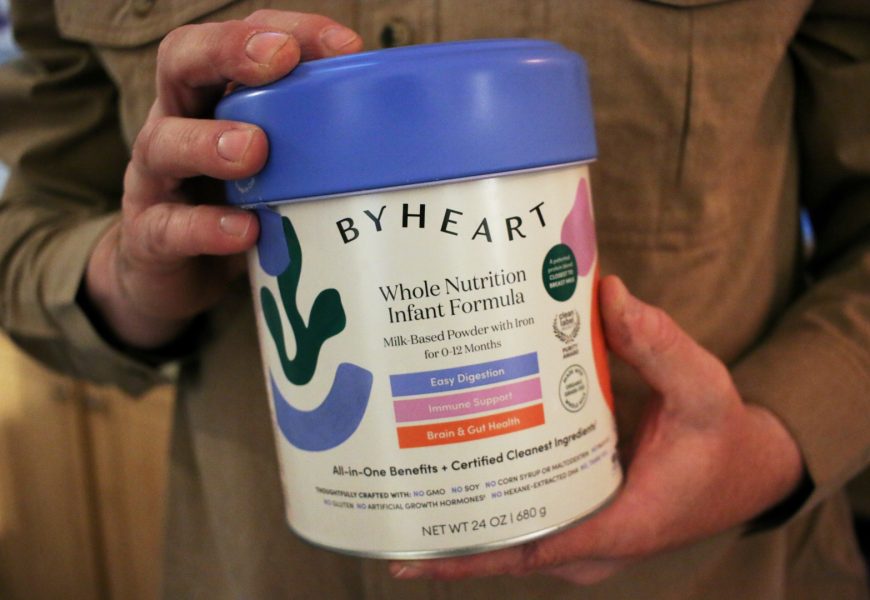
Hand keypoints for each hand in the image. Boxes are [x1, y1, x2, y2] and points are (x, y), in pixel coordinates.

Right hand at [84, 11, 361, 348]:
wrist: (170, 277)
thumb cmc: (234, 209)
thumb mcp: (274, 169)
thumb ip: (313, 146)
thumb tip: (398, 134)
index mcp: (211, 99)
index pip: (239, 41)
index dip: (287, 31)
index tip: (346, 45)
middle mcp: (175, 124)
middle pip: (181, 62)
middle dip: (229, 50)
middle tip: (280, 58)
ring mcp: (155, 181)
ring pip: (164, 143)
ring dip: (209, 141)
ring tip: (253, 150)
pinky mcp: (149, 238)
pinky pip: (168, 228)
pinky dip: (206, 227)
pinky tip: (243, 230)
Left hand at [390, 276, 803, 584]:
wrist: (743, 468)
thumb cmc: (721, 438)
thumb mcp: (702, 388)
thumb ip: (661, 346)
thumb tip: (609, 295)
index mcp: (620, 524)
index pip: (534, 548)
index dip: (473, 554)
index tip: (416, 554)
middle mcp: (594, 543)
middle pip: (508, 549)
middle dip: (451, 534)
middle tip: (393, 500)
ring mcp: (584, 535)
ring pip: (514, 538)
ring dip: (465, 521)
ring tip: (406, 490)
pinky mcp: (580, 517)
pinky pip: (528, 520)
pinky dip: (492, 506)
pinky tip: (454, 474)